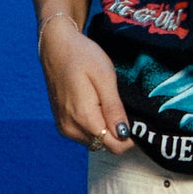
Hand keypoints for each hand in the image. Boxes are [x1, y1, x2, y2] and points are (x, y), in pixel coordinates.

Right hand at [40, 17, 133, 151]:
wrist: (56, 47)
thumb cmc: (82, 56)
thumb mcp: (105, 77)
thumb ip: (113, 108)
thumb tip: (124, 134)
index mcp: (83, 117)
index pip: (114, 146)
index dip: (130, 138)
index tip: (136, 120)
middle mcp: (71, 128)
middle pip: (105, 145)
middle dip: (118, 133)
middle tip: (122, 106)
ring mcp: (64, 127)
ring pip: (96, 141)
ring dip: (106, 129)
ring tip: (107, 102)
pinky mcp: (62, 124)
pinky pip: (85, 135)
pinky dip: (95, 126)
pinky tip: (96, 105)